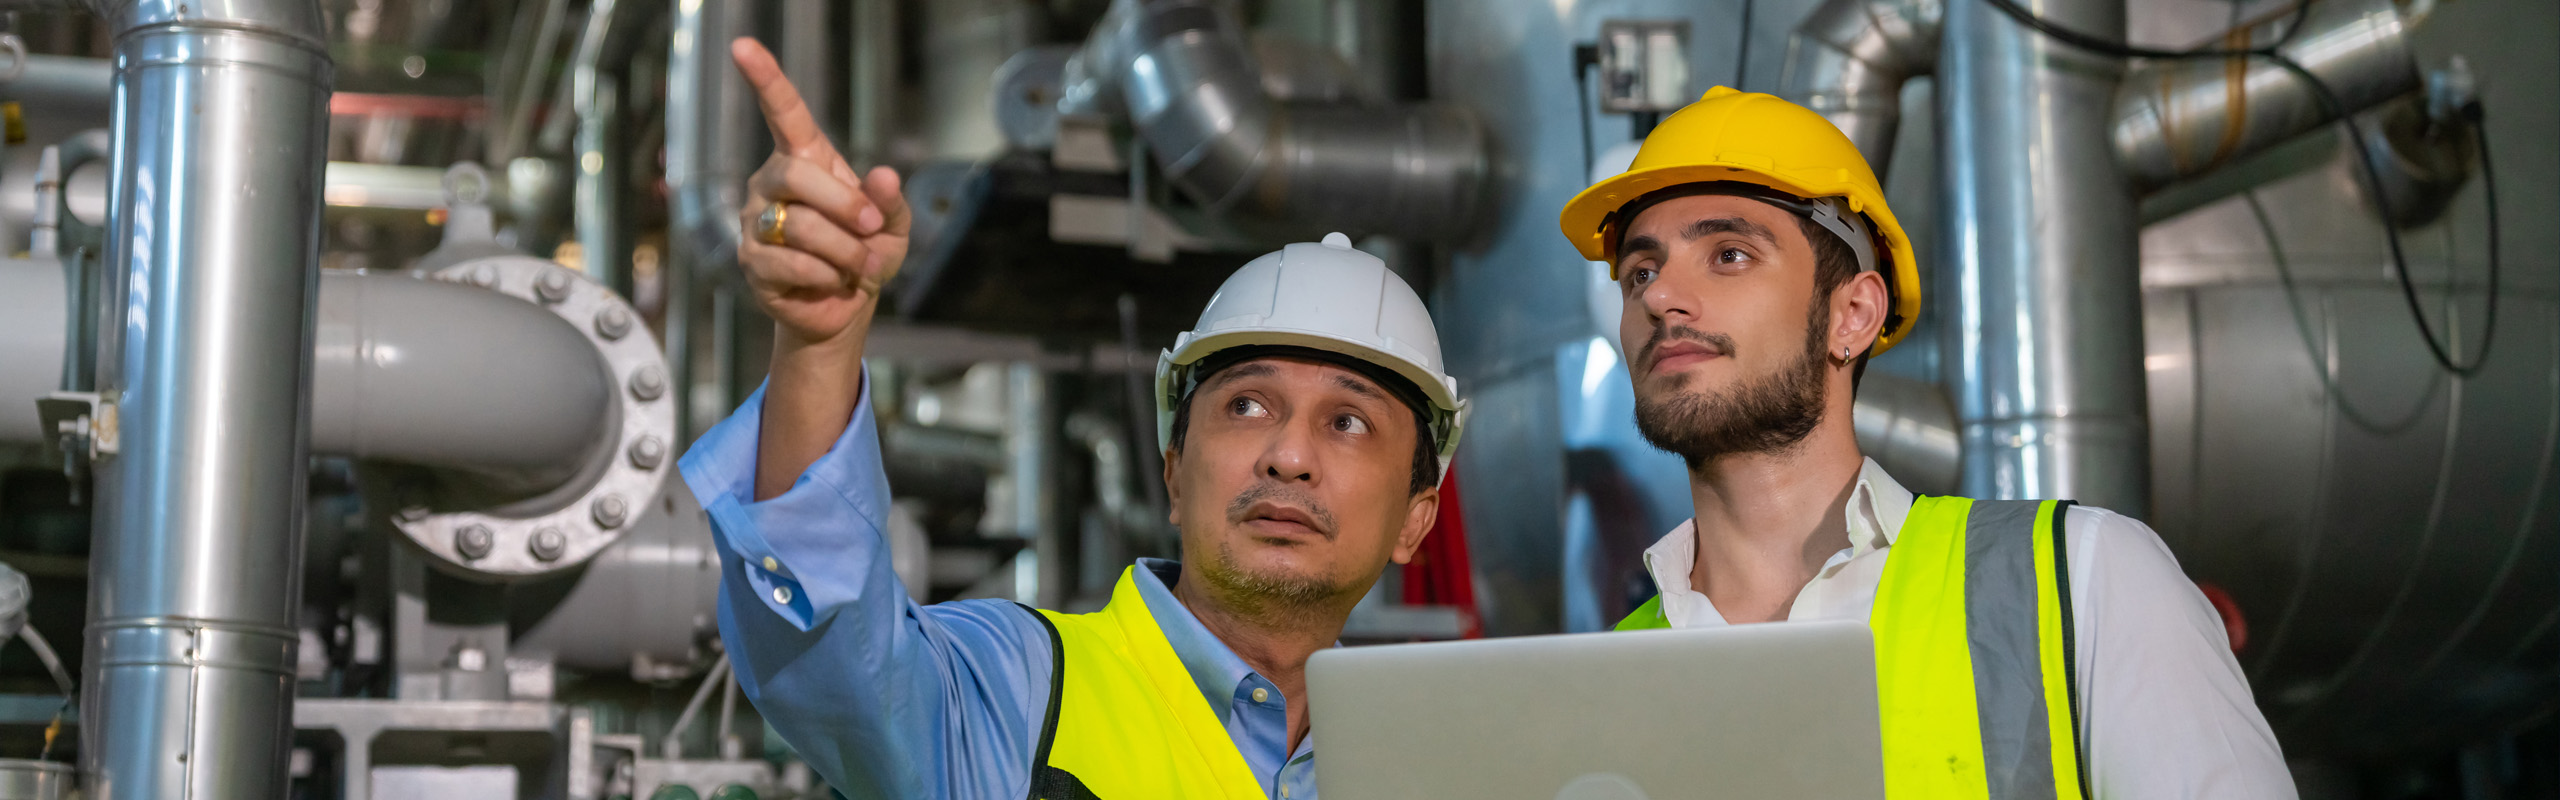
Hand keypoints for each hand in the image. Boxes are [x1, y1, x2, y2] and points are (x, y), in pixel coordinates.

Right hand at [733, 37, 908, 500]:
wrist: (844, 309)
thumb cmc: (865, 256)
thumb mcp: (893, 229)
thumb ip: (891, 202)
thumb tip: (884, 175)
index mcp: (806, 161)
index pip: (784, 113)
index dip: (765, 79)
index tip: (743, 46)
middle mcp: (771, 185)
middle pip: (797, 175)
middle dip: (845, 206)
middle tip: (872, 232)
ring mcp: (756, 224)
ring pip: (801, 227)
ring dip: (844, 252)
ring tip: (855, 267)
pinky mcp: (752, 264)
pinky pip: (792, 265)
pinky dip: (827, 278)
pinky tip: (832, 284)